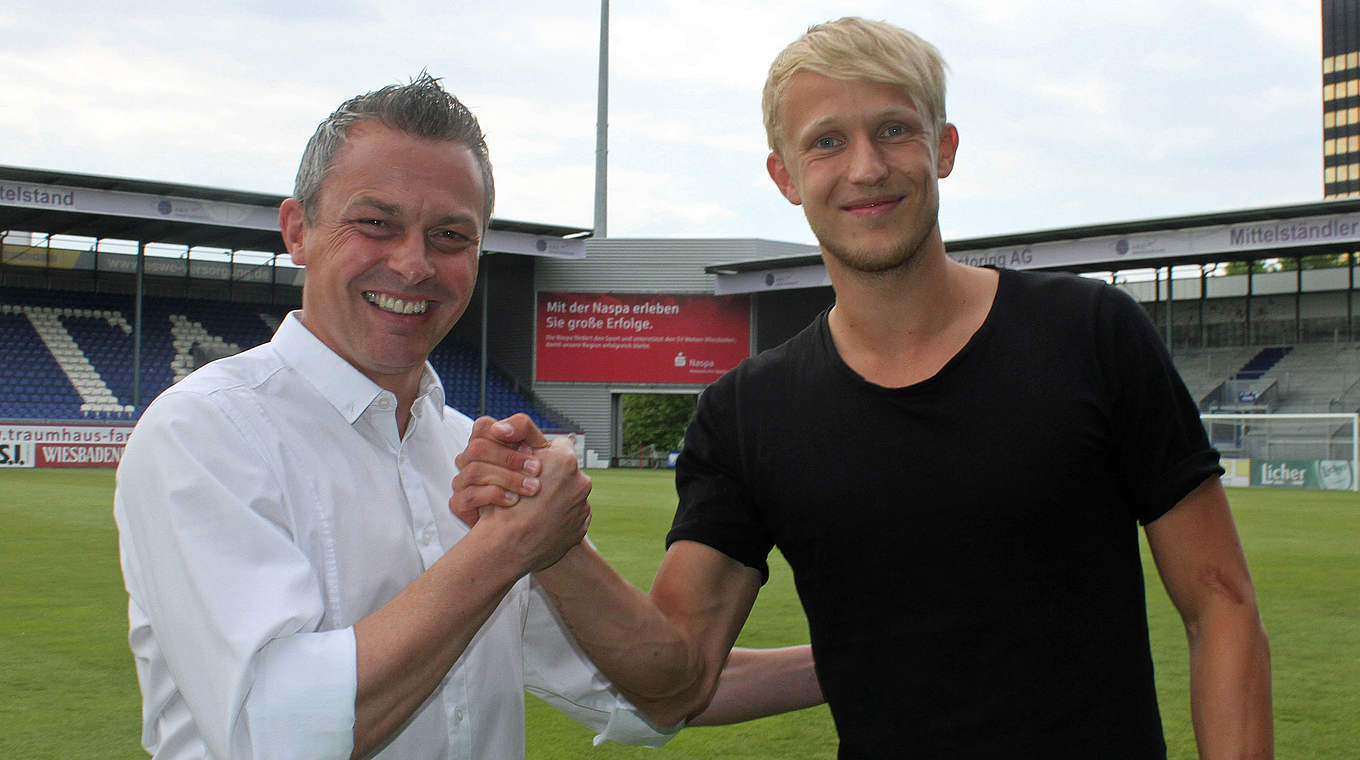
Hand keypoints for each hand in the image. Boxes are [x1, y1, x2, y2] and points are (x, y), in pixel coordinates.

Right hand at [451, 414, 549, 525]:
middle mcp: (469, 461)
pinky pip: (469, 495)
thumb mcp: (535, 453)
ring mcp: (462, 482)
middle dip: (510, 458)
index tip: (529, 447)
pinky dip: (494, 496)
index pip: (482, 427)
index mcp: (486, 444)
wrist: (527, 522)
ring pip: (475, 471)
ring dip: (508, 478)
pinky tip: (514, 501)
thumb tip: (503, 428)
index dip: (503, 432)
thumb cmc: (530, 483)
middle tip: (537, 469)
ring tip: (532, 488)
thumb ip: (525, 431)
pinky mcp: (459, 503)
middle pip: (478, 448)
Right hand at [474, 436, 592, 570]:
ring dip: (557, 497)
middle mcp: (580, 481)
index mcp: (564, 461)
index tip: (533, 465)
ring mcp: (583, 505)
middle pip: (567, 470)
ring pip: (570, 492)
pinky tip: (542, 521)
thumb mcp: (506, 467)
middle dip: (553, 476)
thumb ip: (525, 450)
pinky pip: (573, 513)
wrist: (506, 548)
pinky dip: (561, 516)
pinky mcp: (582, 526)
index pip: (559, 444)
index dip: (543, 454)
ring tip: (536, 508)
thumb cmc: (503, 506)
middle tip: (533, 488)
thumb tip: (529, 442)